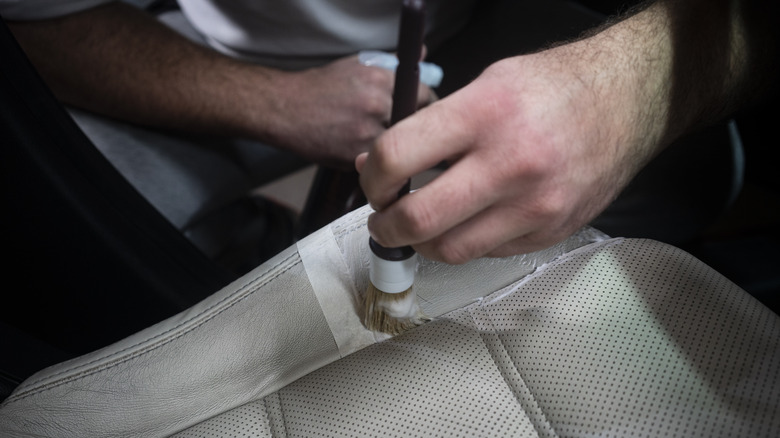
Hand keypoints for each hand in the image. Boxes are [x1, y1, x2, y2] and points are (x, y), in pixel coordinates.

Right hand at [267, 54, 435, 169]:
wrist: (285, 109)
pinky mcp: (356, 158)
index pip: (425, 96)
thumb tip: (422, 53)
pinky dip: (376, 158)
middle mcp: (378, 105)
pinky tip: (360, 147)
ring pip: (399, 146)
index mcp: (381, 79)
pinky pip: (380, 161)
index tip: (421, 110)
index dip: (424, 105)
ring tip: (376, 138)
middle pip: (417, 124)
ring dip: (396, 146)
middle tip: (405, 128)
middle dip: (414, 127)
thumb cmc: (321, 87)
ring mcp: (368, 134)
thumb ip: (393, 62)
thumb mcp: (358, 65)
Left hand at [357, 40, 665, 263]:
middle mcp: (510, 164)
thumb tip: (378, 165)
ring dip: (422, 243)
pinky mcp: (551, 231)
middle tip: (383, 220)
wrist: (629, 100)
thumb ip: (430, 127)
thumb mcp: (486, 83)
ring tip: (421, 224)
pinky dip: (467, 241)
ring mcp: (534, 206)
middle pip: (418, 220)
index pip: (398, 158)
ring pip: (450, 250)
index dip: (372, 178)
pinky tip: (469, 220)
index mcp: (485, 113)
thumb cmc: (553, 87)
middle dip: (385, 226)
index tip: (374, 182)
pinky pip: (488, 253)